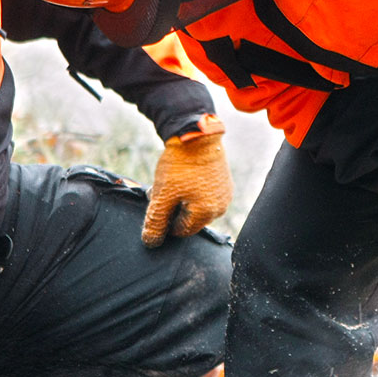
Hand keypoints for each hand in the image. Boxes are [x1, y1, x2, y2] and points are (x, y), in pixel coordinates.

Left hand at [143, 116, 232, 246]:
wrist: (196, 134)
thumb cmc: (180, 165)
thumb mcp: (162, 195)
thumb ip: (156, 222)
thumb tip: (152, 243)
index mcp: (207, 213)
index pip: (182, 231)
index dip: (165, 221)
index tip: (156, 206)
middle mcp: (221, 206)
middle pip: (191, 219)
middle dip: (173, 210)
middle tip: (161, 193)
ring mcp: (225, 193)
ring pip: (198, 206)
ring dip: (182, 200)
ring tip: (170, 184)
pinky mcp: (224, 181)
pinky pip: (206, 194)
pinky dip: (192, 190)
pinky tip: (182, 177)